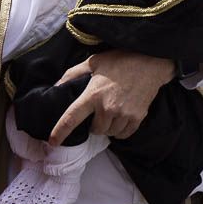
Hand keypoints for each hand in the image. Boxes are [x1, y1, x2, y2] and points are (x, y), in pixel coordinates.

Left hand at [48, 50, 174, 145]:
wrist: (150, 63)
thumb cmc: (120, 61)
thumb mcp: (94, 62)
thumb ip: (73, 74)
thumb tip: (56, 86)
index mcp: (92, 95)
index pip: (71, 118)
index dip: (60, 132)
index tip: (52, 142)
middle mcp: (107, 108)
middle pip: (95, 130)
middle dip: (94, 124)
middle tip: (100, 111)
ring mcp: (123, 115)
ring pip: (109, 133)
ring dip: (108, 127)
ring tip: (112, 112)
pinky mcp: (137, 118)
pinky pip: (123, 135)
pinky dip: (120, 130)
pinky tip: (121, 118)